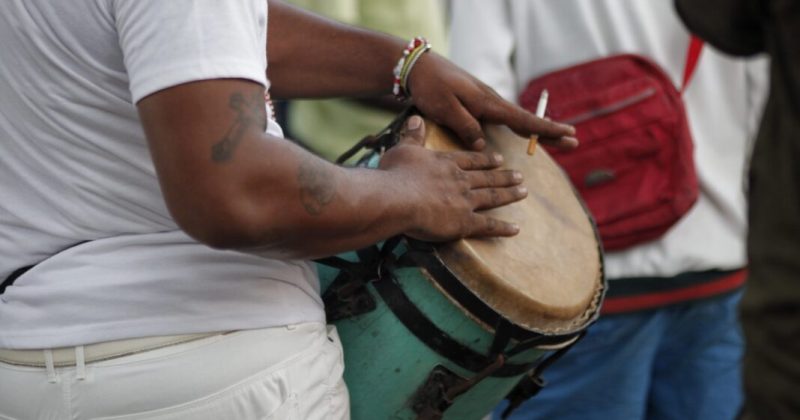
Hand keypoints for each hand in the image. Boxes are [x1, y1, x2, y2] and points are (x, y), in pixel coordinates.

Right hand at [379, 116, 526, 241]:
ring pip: (492, 197)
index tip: (498, 159)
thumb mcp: (403, 149)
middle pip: (486, 178)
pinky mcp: (464, 222)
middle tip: (519, 175)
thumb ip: (413, 136)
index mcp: (446, 163)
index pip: (470, 160)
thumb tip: (417, 118)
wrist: (398, 198)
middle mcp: (460, 180)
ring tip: (523, 192)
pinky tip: (515, 229)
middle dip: (504, 176)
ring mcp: (465, 201)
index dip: (485, 160)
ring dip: (509, 194)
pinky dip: (502, 228)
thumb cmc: (396, 174)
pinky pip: (488, 226)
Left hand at [407, 52, 578, 150]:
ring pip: (518, 119)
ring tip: (558, 140)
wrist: (420, 68)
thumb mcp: (445, 108)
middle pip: (526, 120)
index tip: (568, 134)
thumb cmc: (431, 87)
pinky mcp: (478, 104)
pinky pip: (506, 118)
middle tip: (574, 141)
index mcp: (487, 103)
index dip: (545, 129)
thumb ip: (465, 126)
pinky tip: (526, 131)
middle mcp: (491, 102)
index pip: (523, 119)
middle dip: (550, 131)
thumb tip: (482, 145)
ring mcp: (486, 103)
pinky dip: (521, 125)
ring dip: (538, 130)